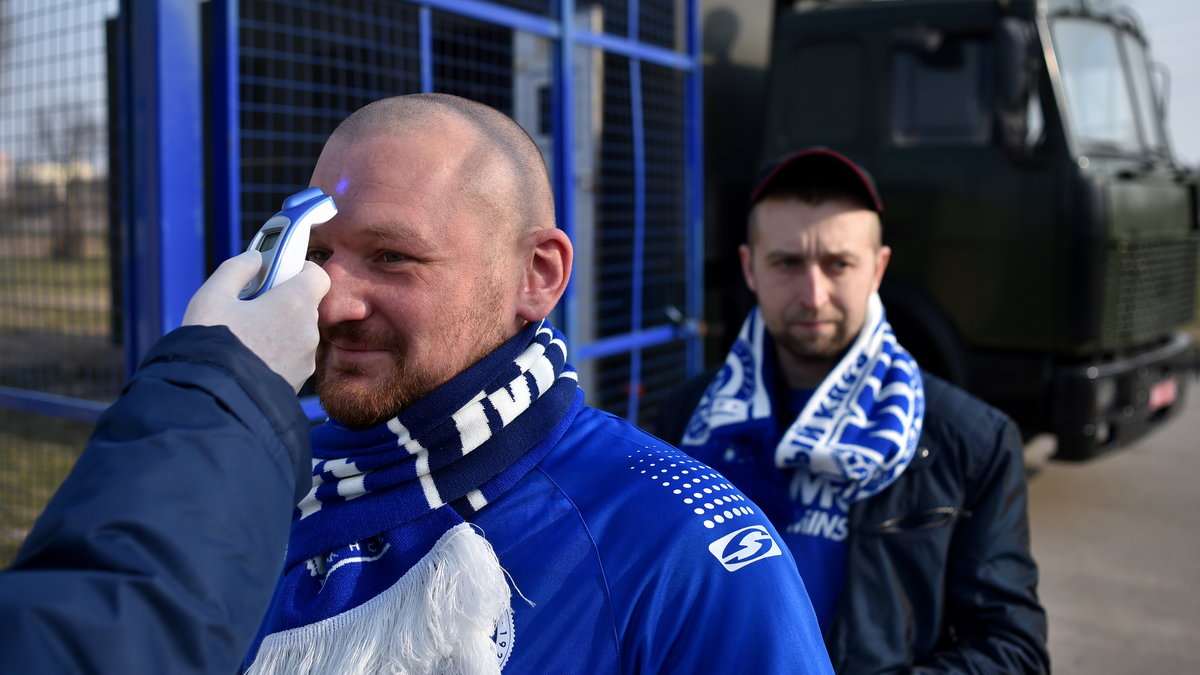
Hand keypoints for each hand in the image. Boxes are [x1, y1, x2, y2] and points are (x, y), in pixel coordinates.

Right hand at [182, 250, 330, 391]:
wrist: (214, 402)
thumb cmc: (212, 346)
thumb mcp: (212, 296)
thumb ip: (237, 269)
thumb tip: (254, 259)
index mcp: (294, 304)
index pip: (318, 275)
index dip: (299, 269)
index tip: (277, 270)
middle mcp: (308, 331)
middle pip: (304, 304)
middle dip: (281, 299)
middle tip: (249, 303)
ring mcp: (306, 359)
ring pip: (297, 332)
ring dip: (277, 327)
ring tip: (243, 333)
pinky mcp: (298, 381)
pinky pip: (291, 356)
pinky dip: (276, 351)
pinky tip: (248, 355)